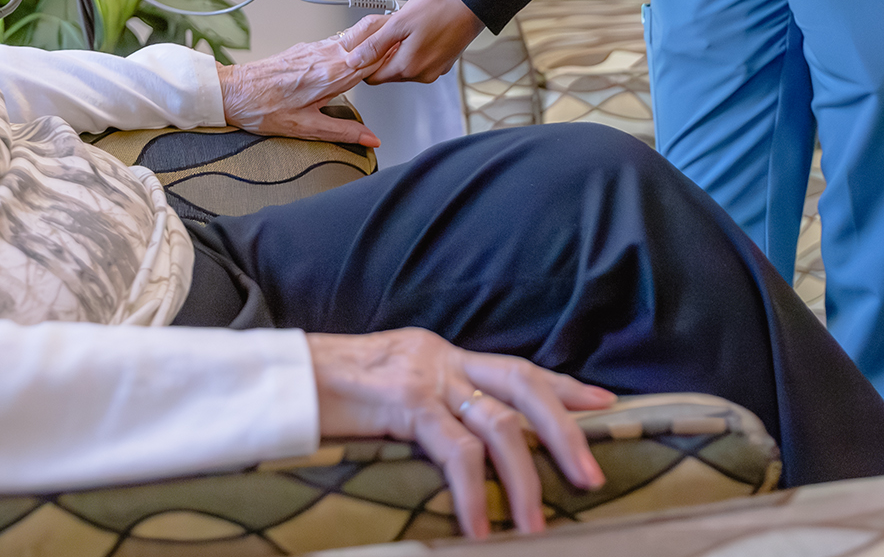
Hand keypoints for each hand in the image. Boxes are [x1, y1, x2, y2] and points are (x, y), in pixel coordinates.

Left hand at [217, 33, 394, 145]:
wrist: (232, 92)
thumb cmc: (262, 109)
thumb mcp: (306, 128)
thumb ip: (343, 132)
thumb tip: (370, 139)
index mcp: (329, 76)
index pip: (372, 60)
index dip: (392, 56)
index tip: (408, 55)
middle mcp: (323, 57)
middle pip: (365, 41)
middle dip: (386, 40)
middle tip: (406, 41)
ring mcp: (313, 50)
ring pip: (351, 39)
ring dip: (370, 40)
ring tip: (389, 44)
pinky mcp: (304, 49)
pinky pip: (336, 42)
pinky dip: (352, 44)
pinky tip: (357, 52)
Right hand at [307, 329, 613, 535]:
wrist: (275, 377)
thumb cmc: (326, 394)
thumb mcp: (388, 393)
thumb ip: (429, 409)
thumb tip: (464, 450)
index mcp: (442, 355)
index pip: (517, 368)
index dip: (564, 388)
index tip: (607, 406)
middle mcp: (441, 357)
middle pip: (523, 385)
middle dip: (565, 430)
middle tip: (593, 475)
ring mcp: (423, 375)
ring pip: (497, 422)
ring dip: (526, 476)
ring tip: (539, 526)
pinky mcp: (402, 400)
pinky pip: (453, 449)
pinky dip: (473, 492)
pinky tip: (480, 528)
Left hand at [344, 0, 483, 84]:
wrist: (472, 2)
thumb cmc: (439, 8)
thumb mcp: (399, 22)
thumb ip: (375, 44)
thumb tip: (354, 60)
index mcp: (408, 67)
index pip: (374, 78)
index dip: (365, 62)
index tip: (365, 46)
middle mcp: (422, 74)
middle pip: (389, 72)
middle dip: (383, 54)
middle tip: (386, 30)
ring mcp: (435, 69)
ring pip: (405, 65)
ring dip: (399, 50)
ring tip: (405, 27)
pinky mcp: (444, 62)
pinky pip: (420, 60)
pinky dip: (414, 48)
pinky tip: (418, 30)